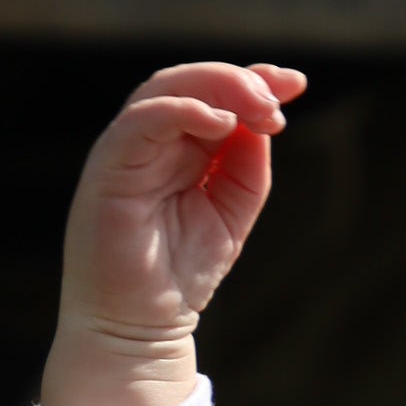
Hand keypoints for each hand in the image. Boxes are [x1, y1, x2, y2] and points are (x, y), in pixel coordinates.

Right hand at [39, 60, 306, 405]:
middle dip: (241, 81)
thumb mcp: (231, 211)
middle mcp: (151, 139)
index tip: (295, 83)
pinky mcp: (110, 165)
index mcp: (178, 145)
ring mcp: (127, 148)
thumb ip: (247, 166)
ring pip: (167, 88)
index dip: (254, 80)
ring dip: (218, 88)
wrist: (139, 325)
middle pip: (192, 81)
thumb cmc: (181, 270)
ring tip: (260, 107)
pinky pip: (143, 120)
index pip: (213, 94)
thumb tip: (263, 121)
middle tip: (279, 98)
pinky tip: (221, 123)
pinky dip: (183, 111)